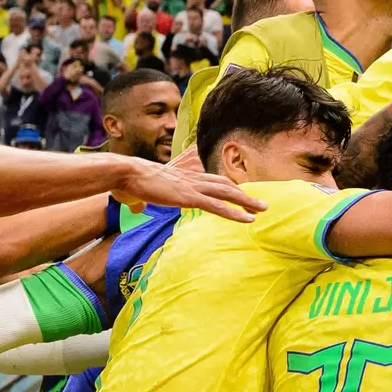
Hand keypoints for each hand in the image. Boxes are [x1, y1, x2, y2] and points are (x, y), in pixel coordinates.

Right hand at [109, 154, 265, 222]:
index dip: (231, 188)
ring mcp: (193, 187)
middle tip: (262, 204)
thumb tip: (137, 206)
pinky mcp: (189, 197)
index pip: (215, 181)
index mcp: (187, 177)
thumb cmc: (134, 181)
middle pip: (227, 185)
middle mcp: (195, 179)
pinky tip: (247, 219)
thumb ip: (147, 197)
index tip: (243, 195)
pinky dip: (235, 212)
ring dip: (247, 202)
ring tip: (262, 210)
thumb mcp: (148, 189)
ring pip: (227, 193)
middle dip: (245, 195)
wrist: (129, 172)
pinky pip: (217, 206)